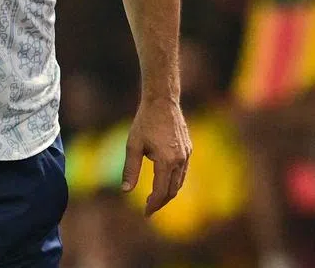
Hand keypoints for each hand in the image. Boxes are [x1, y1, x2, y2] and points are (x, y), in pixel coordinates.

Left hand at [121, 97, 191, 215]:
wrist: (162, 101)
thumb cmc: (145, 122)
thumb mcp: (132, 145)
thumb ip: (130, 169)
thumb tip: (126, 191)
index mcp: (166, 161)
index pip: (161, 191)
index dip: (153, 205)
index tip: (145, 213)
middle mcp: (180, 160)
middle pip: (173, 190)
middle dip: (161, 202)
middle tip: (148, 209)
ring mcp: (187, 155)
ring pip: (180, 182)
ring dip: (168, 193)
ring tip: (155, 199)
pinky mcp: (188, 149)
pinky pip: (183, 172)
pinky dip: (174, 181)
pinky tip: (164, 181)